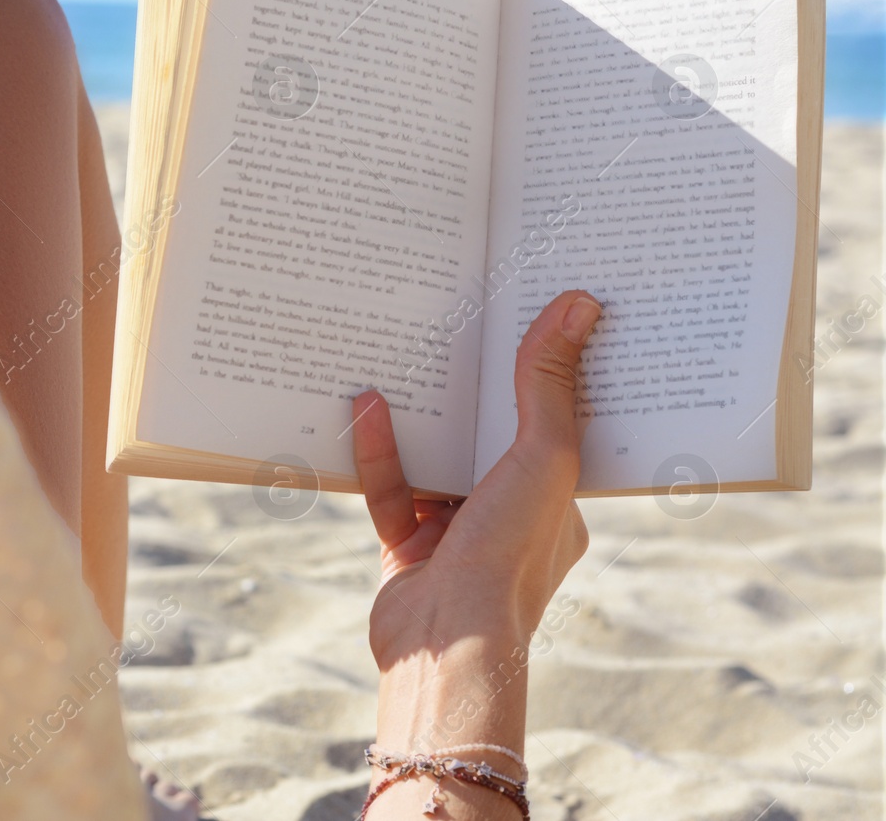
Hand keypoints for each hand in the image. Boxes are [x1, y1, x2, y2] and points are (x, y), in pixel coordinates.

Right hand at [352, 289, 599, 669]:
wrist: (446, 640)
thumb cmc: (510, 556)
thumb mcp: (542, 456)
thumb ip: (548, 383)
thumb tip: (579, 304)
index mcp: (558, 506)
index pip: (555, 429)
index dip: (546, 378)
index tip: (533, 325)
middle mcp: (511, 520)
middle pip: (490, 441)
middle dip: (474, 392)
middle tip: (463, 326)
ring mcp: (456, 535)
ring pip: (435, 461)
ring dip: (421, 416)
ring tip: (406, 356)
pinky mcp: (406, 547)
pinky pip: (391, 488)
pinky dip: (379, 450)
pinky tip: (366, 406)